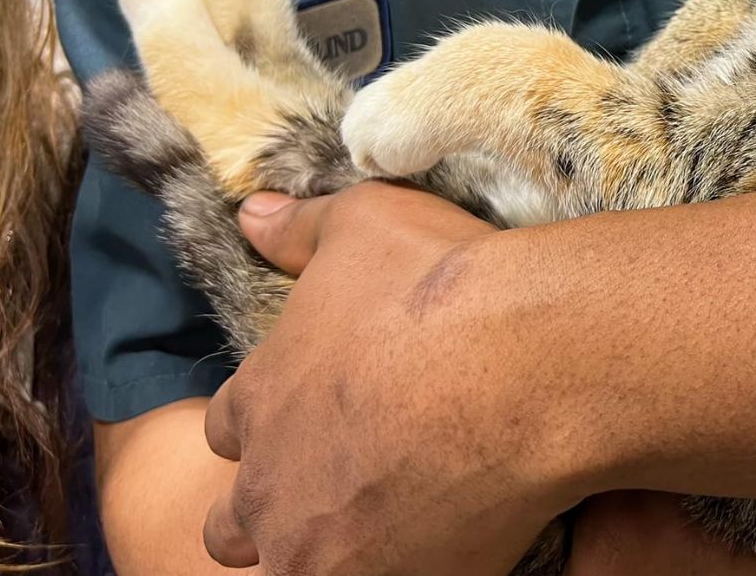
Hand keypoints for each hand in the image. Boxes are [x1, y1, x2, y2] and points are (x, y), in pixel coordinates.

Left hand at [202, 182, 583, 574]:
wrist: (528, 364)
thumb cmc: (444, 285)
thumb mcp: (366, 224)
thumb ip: (301, 228)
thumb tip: (250, 215)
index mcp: (260, 396)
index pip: (228, 426)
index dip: (270, 418)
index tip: (318, 408)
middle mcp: (270, 485)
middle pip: (236, 523)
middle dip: (278, 502)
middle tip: (346, 479)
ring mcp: (323, 548)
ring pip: (293, 567)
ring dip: (323, 548)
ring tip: (386, 520)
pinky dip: (402, 566)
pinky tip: (442, 539)